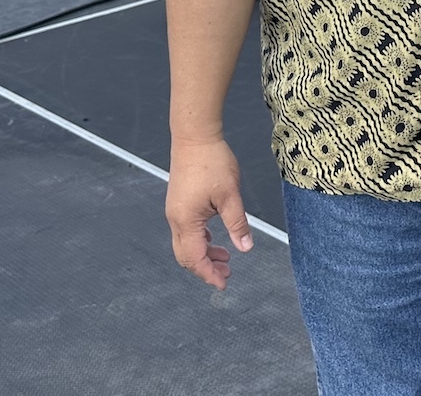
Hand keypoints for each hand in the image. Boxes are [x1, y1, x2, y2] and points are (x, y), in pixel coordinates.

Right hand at [165, 137, 251, 289]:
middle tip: (226, 274)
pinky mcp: (178, 202)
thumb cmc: (211, 162)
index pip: (195, 258)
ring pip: (186, 243)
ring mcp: (175, 210)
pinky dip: (199, 240)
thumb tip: (245, 248)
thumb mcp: (230, 196)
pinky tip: (213, 239)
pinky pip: (186, 230)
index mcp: (186, 221)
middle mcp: (175, 219)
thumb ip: (237, 224)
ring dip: (204, 254)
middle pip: (186, 256)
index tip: (223, 284)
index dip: (209, 274)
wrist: (194, 136)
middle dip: (205, 268)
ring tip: (225, 258)